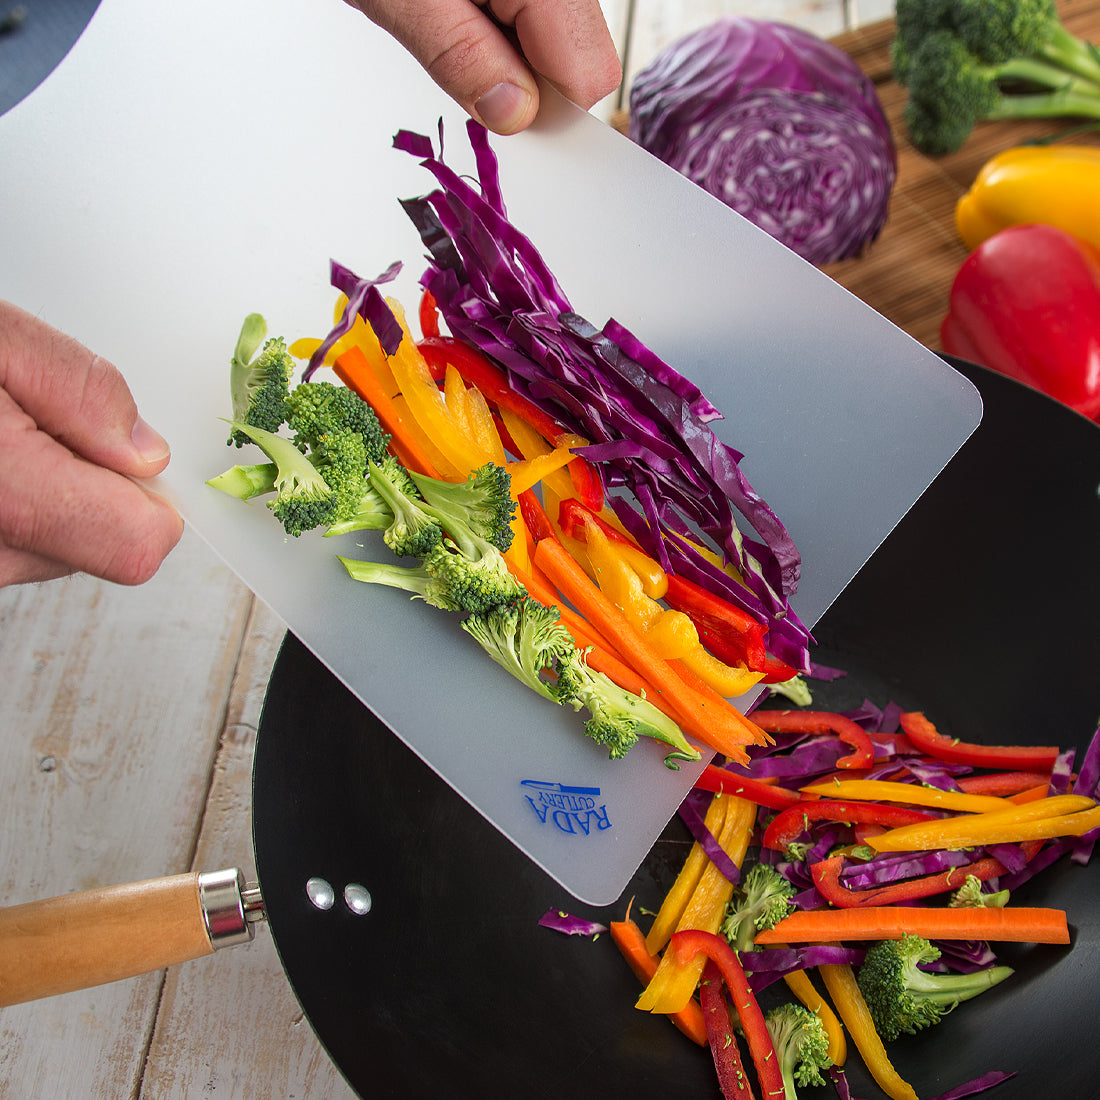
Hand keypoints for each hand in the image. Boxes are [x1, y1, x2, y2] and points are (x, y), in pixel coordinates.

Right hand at [0, 301, 183, 587]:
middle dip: (92, 483)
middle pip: (102, 548)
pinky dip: (13, 503)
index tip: (130, 453)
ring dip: (47, 493)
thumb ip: (76, 389)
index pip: (138, 545)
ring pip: (55, 547)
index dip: (150, 497)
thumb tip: (144, 448)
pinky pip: (16, 544)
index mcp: (4, 496)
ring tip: (1, 433)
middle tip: (33, 421)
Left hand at [350, 0, 621, 133]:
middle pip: (578, 53)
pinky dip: (493, 16)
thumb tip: (513, 113)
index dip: (540, 108)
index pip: (586, 76)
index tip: (490, 105)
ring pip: (553, 30)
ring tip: (441, 6)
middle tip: (453, 44)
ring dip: (503, 44)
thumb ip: (460, 55)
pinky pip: (530, 8)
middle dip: (522, 74)